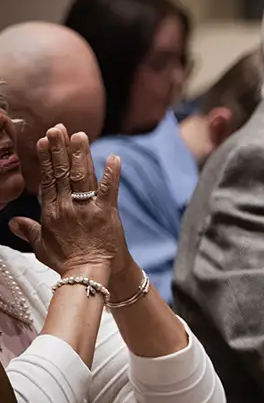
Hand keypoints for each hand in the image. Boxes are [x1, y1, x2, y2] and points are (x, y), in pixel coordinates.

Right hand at [10, 125, 126, 277]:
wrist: (90, 274)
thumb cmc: (66, 262)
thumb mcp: (41, 247)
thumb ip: (28, 231)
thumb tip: (12, 221)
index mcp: (51, 212)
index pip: (47, 180)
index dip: (45, 159)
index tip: (44, 141)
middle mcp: (67, 206)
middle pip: (61, 173)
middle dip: (60, 149)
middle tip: (58, 128)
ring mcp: (86, 208)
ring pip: (81, 176)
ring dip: (80, 154)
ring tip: (80, 135)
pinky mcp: (106, 212)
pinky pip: (109, 189)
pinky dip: (112, 173)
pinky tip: (114, 157)